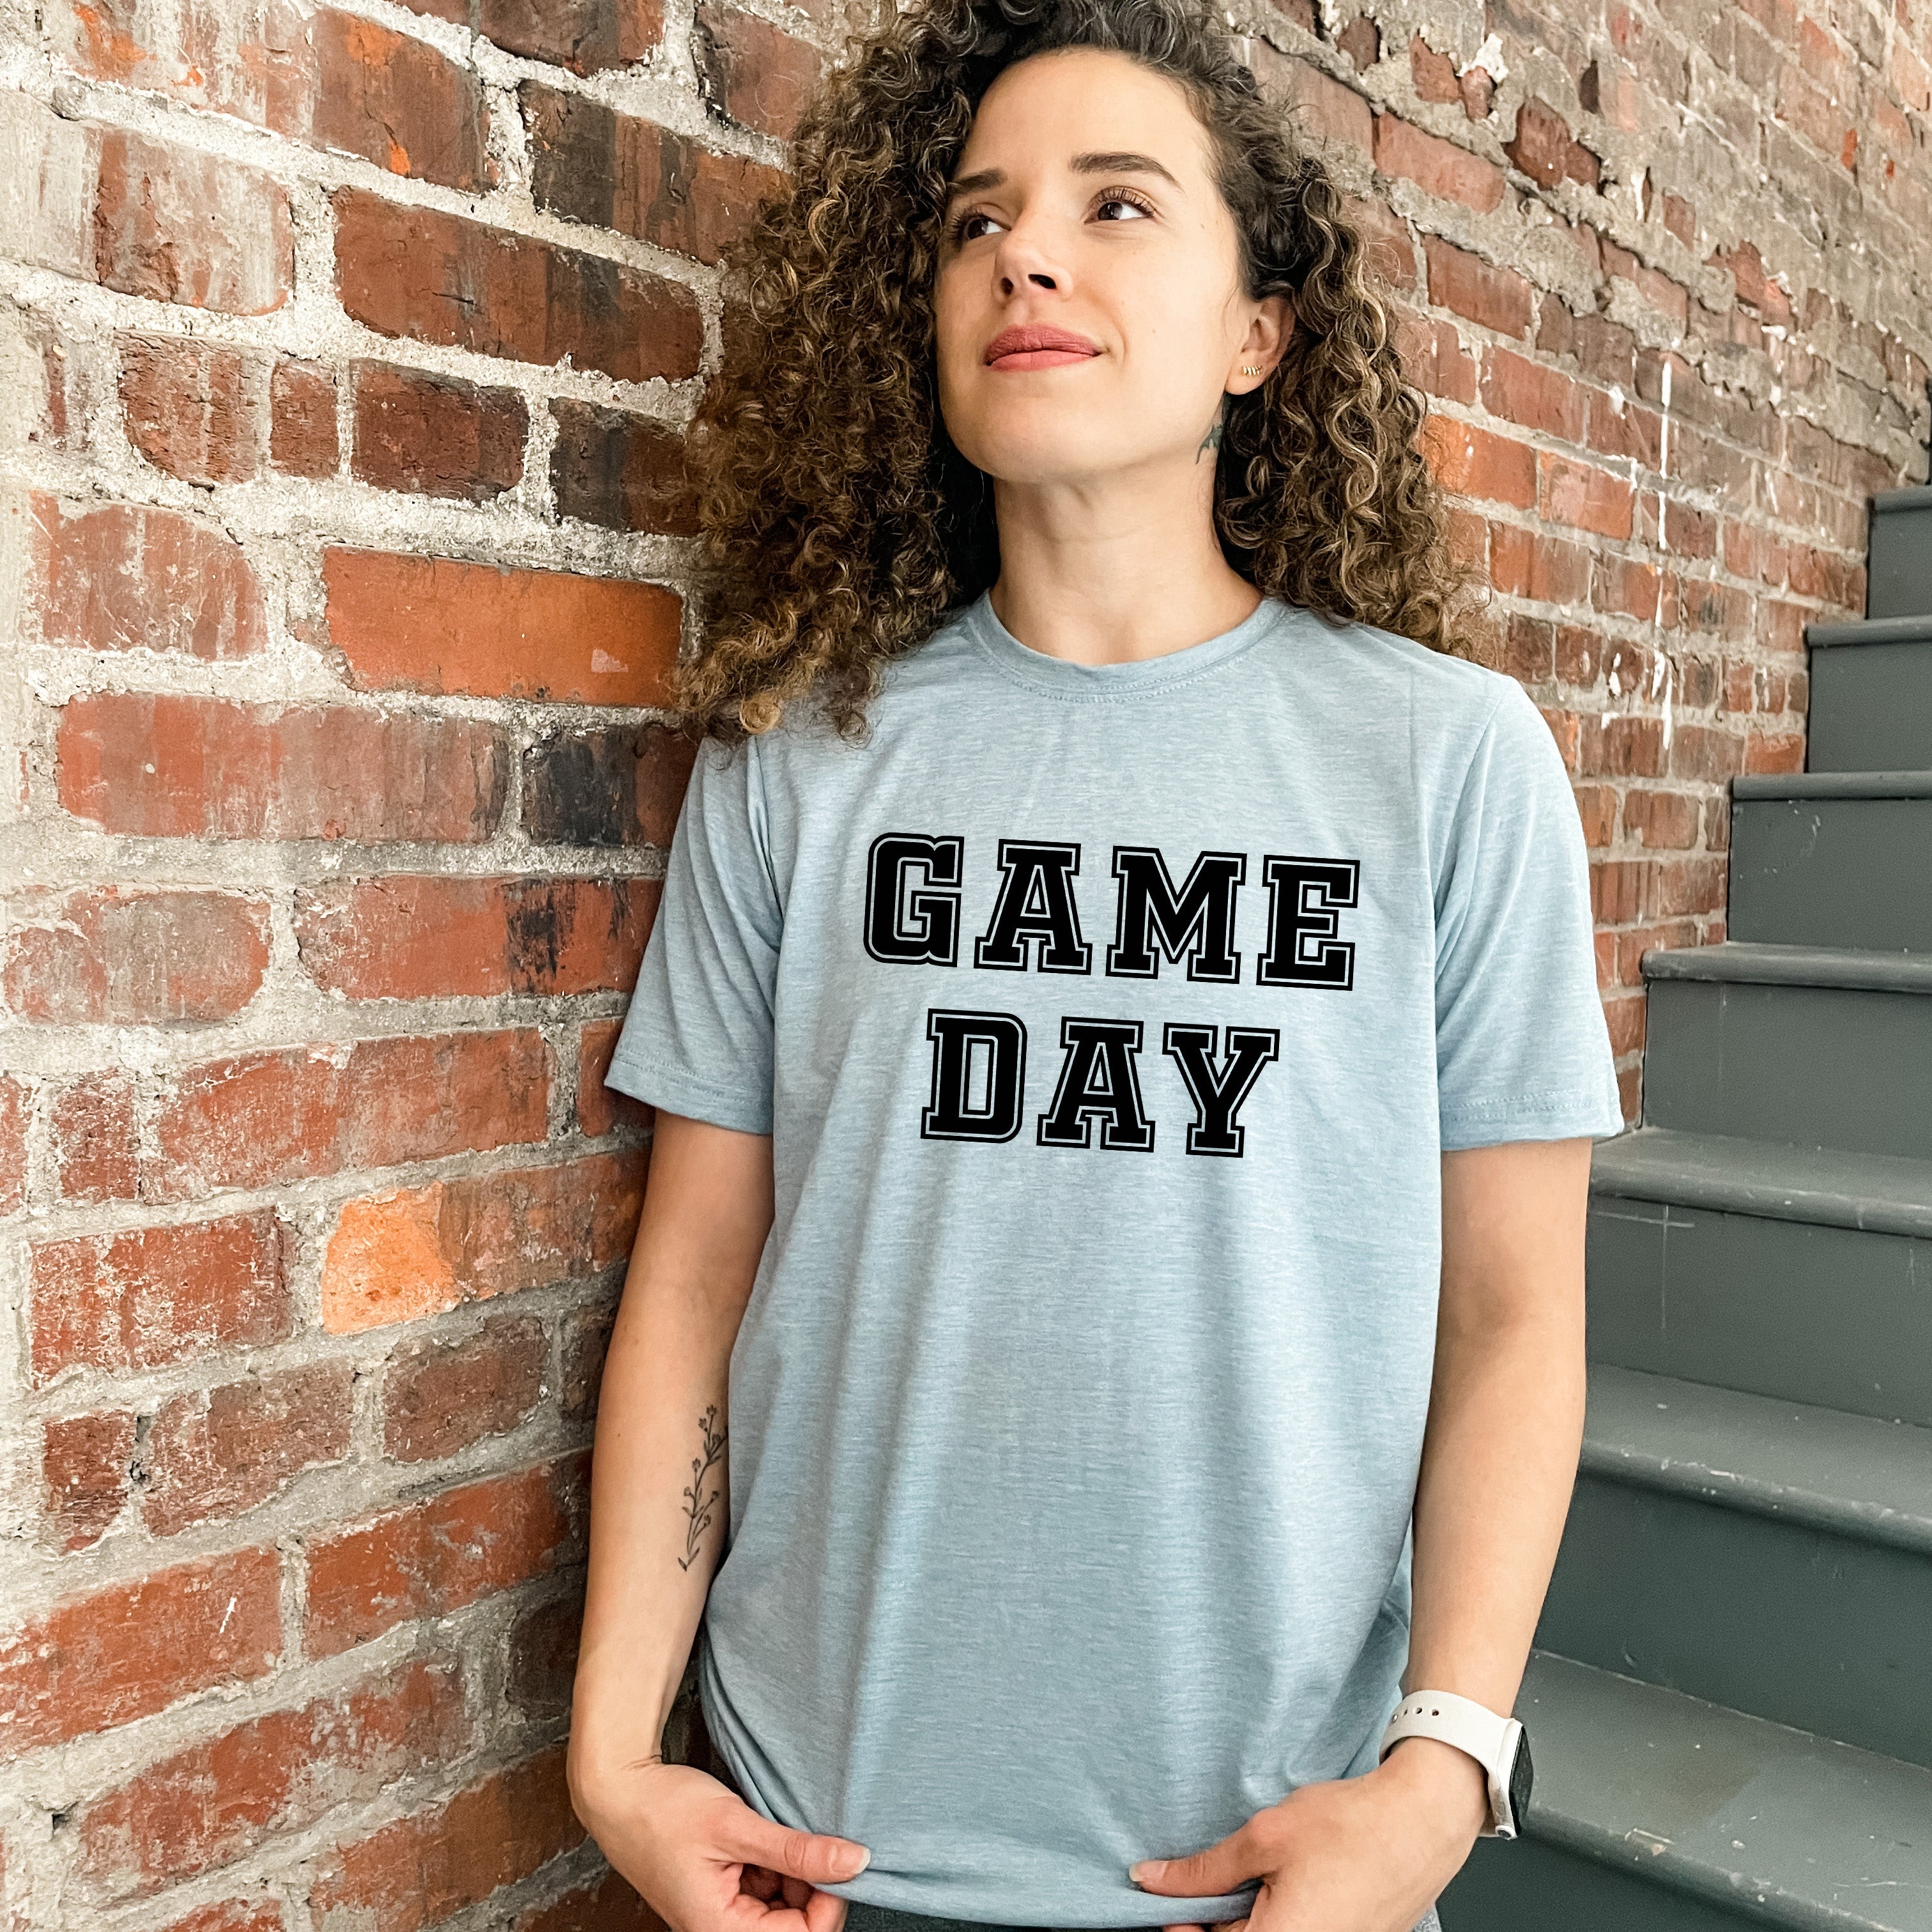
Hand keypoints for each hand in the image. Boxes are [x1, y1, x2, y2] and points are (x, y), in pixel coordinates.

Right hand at [568, 1751, 870, 1931]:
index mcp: (720, 1930)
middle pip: (794, 1925)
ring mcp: (721, 1911)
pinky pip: (764, 1890)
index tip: (839, 1859)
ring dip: (793, 1872)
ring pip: (782, 1906)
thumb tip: (856, 1862)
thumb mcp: (736, 1826)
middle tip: (810, 1838)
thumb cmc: (663, 1811)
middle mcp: (720, 1929)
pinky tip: (766, 1835)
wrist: (619, 1791)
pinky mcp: (722, 1892)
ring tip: (780, 1831)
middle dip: (812, 1885)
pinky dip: (775, 1864)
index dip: (830, 1901)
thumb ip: (796, 1850)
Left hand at [1126, 1739, 1488, 1931]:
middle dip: (1217, 1915)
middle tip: (1217, 1876)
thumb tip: (1151, 1879)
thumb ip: (1203, 1870)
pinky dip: (1279, 1914)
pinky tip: (1284, 1882)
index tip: (1169, 1898)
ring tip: (1260, 1873)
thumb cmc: (1351, 1827)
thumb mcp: (1265, 1838)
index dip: (1182, 1921)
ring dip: (1249, 1914)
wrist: (1422, 1821)